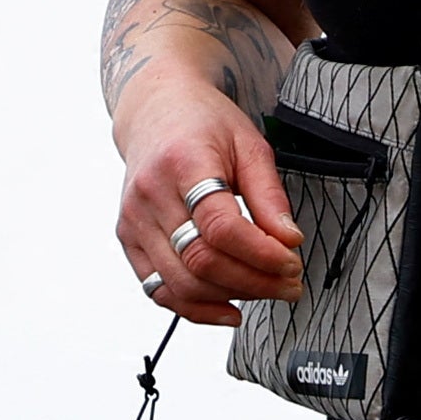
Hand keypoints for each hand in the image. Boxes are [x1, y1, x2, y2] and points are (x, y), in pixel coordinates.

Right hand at [114, 62, 302, 325]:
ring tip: (265, 291)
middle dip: (253, 282)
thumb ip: (269, 196)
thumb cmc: (202, 124)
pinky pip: (159, 290)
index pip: (221, 227)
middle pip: (201, 261)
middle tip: (288, 284)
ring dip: (230, 297)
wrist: (155, 111)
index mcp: (182, 162)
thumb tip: (288, 240)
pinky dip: (196, 308)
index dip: (261, 254)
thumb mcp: (249, 145)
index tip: (291, 261)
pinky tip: (228, 307)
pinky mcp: (129, 239)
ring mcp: (134, 220)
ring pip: (181, 284)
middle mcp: (150, 194)